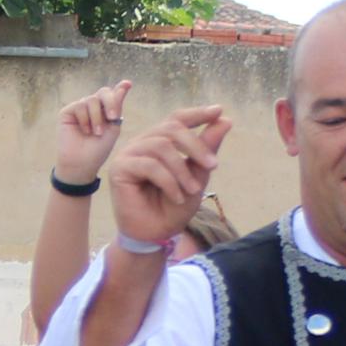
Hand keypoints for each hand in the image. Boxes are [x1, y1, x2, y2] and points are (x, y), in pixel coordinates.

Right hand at [51, 80, 132, 185]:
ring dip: (96, 118)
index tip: (128, 84)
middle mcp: (93, 107)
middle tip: (112, 118)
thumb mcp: (113, 127)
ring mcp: (80, 108)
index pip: (113, 95)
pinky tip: (85, 131)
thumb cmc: (99, 149)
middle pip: (104, 92)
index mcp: (106, 110)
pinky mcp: (68, 112)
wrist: (82, 163)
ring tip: (96, 133)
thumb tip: (124, 84)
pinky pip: (80, 106)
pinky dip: (85, 119)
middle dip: (110, 102)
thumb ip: (117, 106)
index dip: (121, 88)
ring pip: (92, 100)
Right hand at [104, 105, 229, 247]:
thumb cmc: (173, 207)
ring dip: (182, 170)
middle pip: (171, 129)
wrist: (156, 234)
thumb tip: (225, 119)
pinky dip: (169, 182)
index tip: (218, 111)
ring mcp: (129, 153)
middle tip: (213, 166)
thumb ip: (207, 148)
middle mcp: (142, 143)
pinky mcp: (120, 168)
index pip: (176, 119)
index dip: (196, 113)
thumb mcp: (197, 175)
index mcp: (159, 141)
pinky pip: (150, 165)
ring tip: (192, 191)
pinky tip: (177, 196)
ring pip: (161, 147)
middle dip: (196, 146)